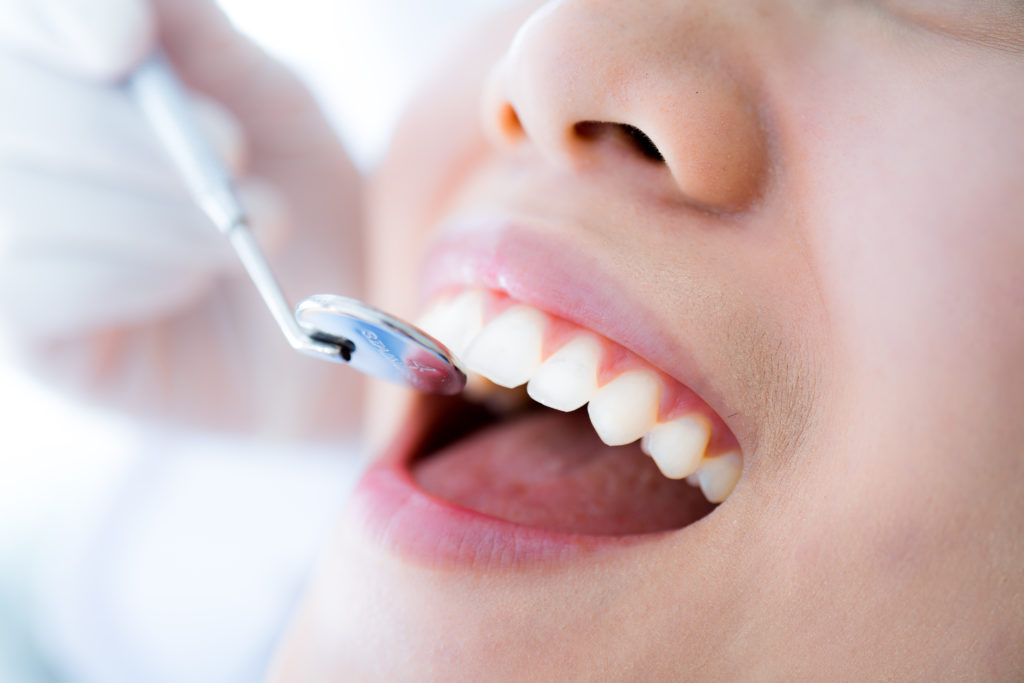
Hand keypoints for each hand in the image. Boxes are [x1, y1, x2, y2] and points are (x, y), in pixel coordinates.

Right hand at [0, 0, 364, 434]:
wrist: (322, 330)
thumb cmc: (299, 209)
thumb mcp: (276, 111)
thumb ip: (205, 46)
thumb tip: (145, 4)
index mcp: (82, 71)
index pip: (28, 17)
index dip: (63, 16)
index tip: (129, 43)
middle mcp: (27, 144)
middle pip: (11, 103)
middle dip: (129, 135)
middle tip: (234, 157)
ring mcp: (13, 238)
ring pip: (25, 200)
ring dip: (156, 216)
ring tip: (255, 230)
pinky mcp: (23, 326)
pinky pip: (36, 289)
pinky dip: (135, 278)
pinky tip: (192, 283)